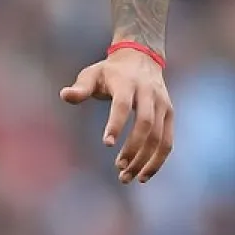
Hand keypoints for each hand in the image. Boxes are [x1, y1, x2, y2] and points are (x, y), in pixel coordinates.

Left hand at [60, 48, 173, 183]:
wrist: (141, 57)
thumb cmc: (111, 71)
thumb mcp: (92, 74)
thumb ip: (80, 88)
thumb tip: (64, 95)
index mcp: (127, 83)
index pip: (122, 105)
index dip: (116, 124)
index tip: (107, 144)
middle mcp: (148, 93)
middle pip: (145, 124)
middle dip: (133, 148)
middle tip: (118, 168)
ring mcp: (162, 104)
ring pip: (159, 137)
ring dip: (145, 160)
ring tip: (127, 177)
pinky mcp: (169, 114)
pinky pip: (167, 141)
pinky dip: (158, 160)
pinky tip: (143, 175)